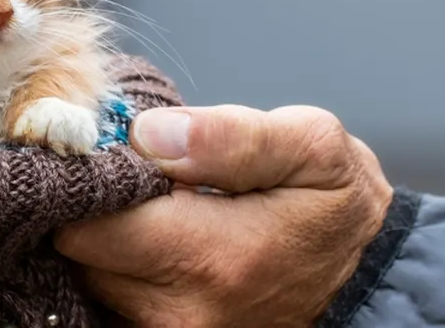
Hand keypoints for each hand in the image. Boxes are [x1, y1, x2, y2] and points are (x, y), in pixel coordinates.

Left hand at [56, 105, 392, 326]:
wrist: (368, 278)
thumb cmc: (335, 206)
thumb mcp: (310, 145)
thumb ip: (229, 136)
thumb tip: (149, 134)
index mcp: (211, 257)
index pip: (85, 221)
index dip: (87, 176)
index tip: (110, 148)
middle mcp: (178, 312)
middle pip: (76, 249)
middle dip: (92, 203)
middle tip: (132, 173)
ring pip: (84, 274)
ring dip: (102, 235)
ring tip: (148, 207)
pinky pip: (104, 297)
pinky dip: (113, 265)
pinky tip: (147, 239)